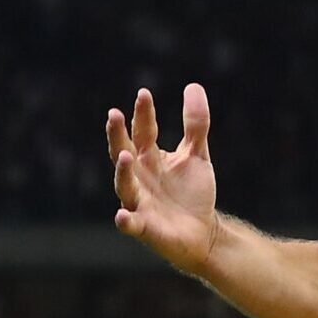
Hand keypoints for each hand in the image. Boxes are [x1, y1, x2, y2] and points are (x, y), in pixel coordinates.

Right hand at [107, 84, 218, 272]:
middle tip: (114, 114)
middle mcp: (138, 177)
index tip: (144, 93)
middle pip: (123, 152)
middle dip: (117, 135)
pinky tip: (122, 215)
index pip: (143, 131)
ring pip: (124, 185)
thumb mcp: (196, 154)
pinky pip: (131, 224)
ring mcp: (139, 202)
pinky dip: (125, 220)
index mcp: (149, 157)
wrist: (203, 232)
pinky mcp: (145, 227)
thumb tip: (193, 85)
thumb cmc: (192, 192)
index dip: (143, 113)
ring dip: (122, 171)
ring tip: (124, 155)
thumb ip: (195, 124)